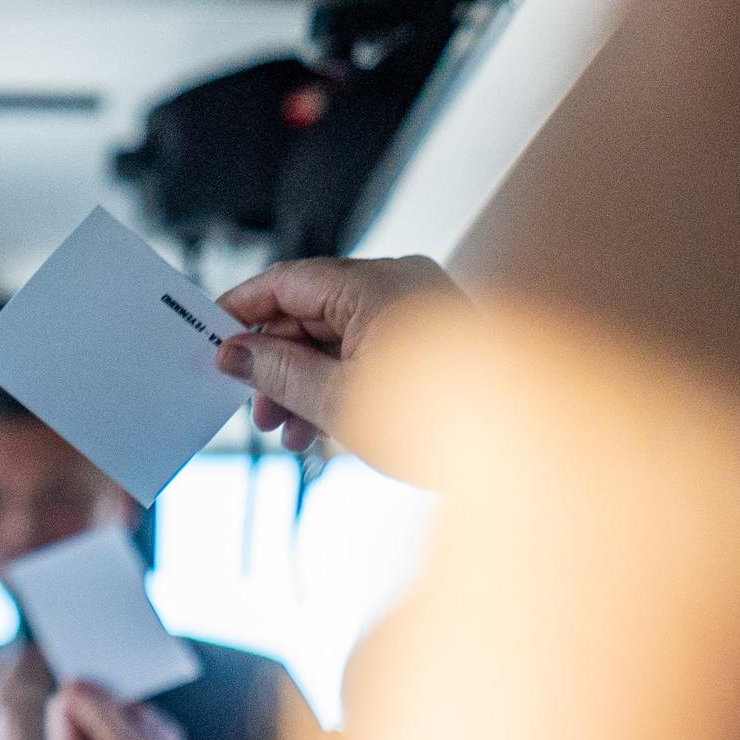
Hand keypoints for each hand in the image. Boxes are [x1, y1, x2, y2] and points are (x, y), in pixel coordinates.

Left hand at [45, 683, 229, 739]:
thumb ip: (102, 716)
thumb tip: (72, 683)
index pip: (63, 707)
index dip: (92, 694)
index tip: (122, 698)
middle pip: (97, 708)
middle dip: (129, 716)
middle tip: (149, 738)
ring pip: (125, 716)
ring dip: (150, 727)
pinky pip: (144, 729)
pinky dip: (161, 737)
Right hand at [214, 256, 461, 459]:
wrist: (530, 458)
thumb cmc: (446, 425)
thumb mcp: (340, 401)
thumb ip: (277, 371)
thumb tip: (234, 354)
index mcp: (380, 283)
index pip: (287, 281)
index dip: (242, 310)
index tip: (208, 338)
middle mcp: (403, 285)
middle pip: (311, 311)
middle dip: (275, 361)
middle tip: (250, 404)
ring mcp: (422, 311)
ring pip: (338, 337)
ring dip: (304, 382)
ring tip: (287, 431)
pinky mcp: (434, 342)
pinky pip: (370, 352)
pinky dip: (341, 384)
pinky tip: (321, 430)